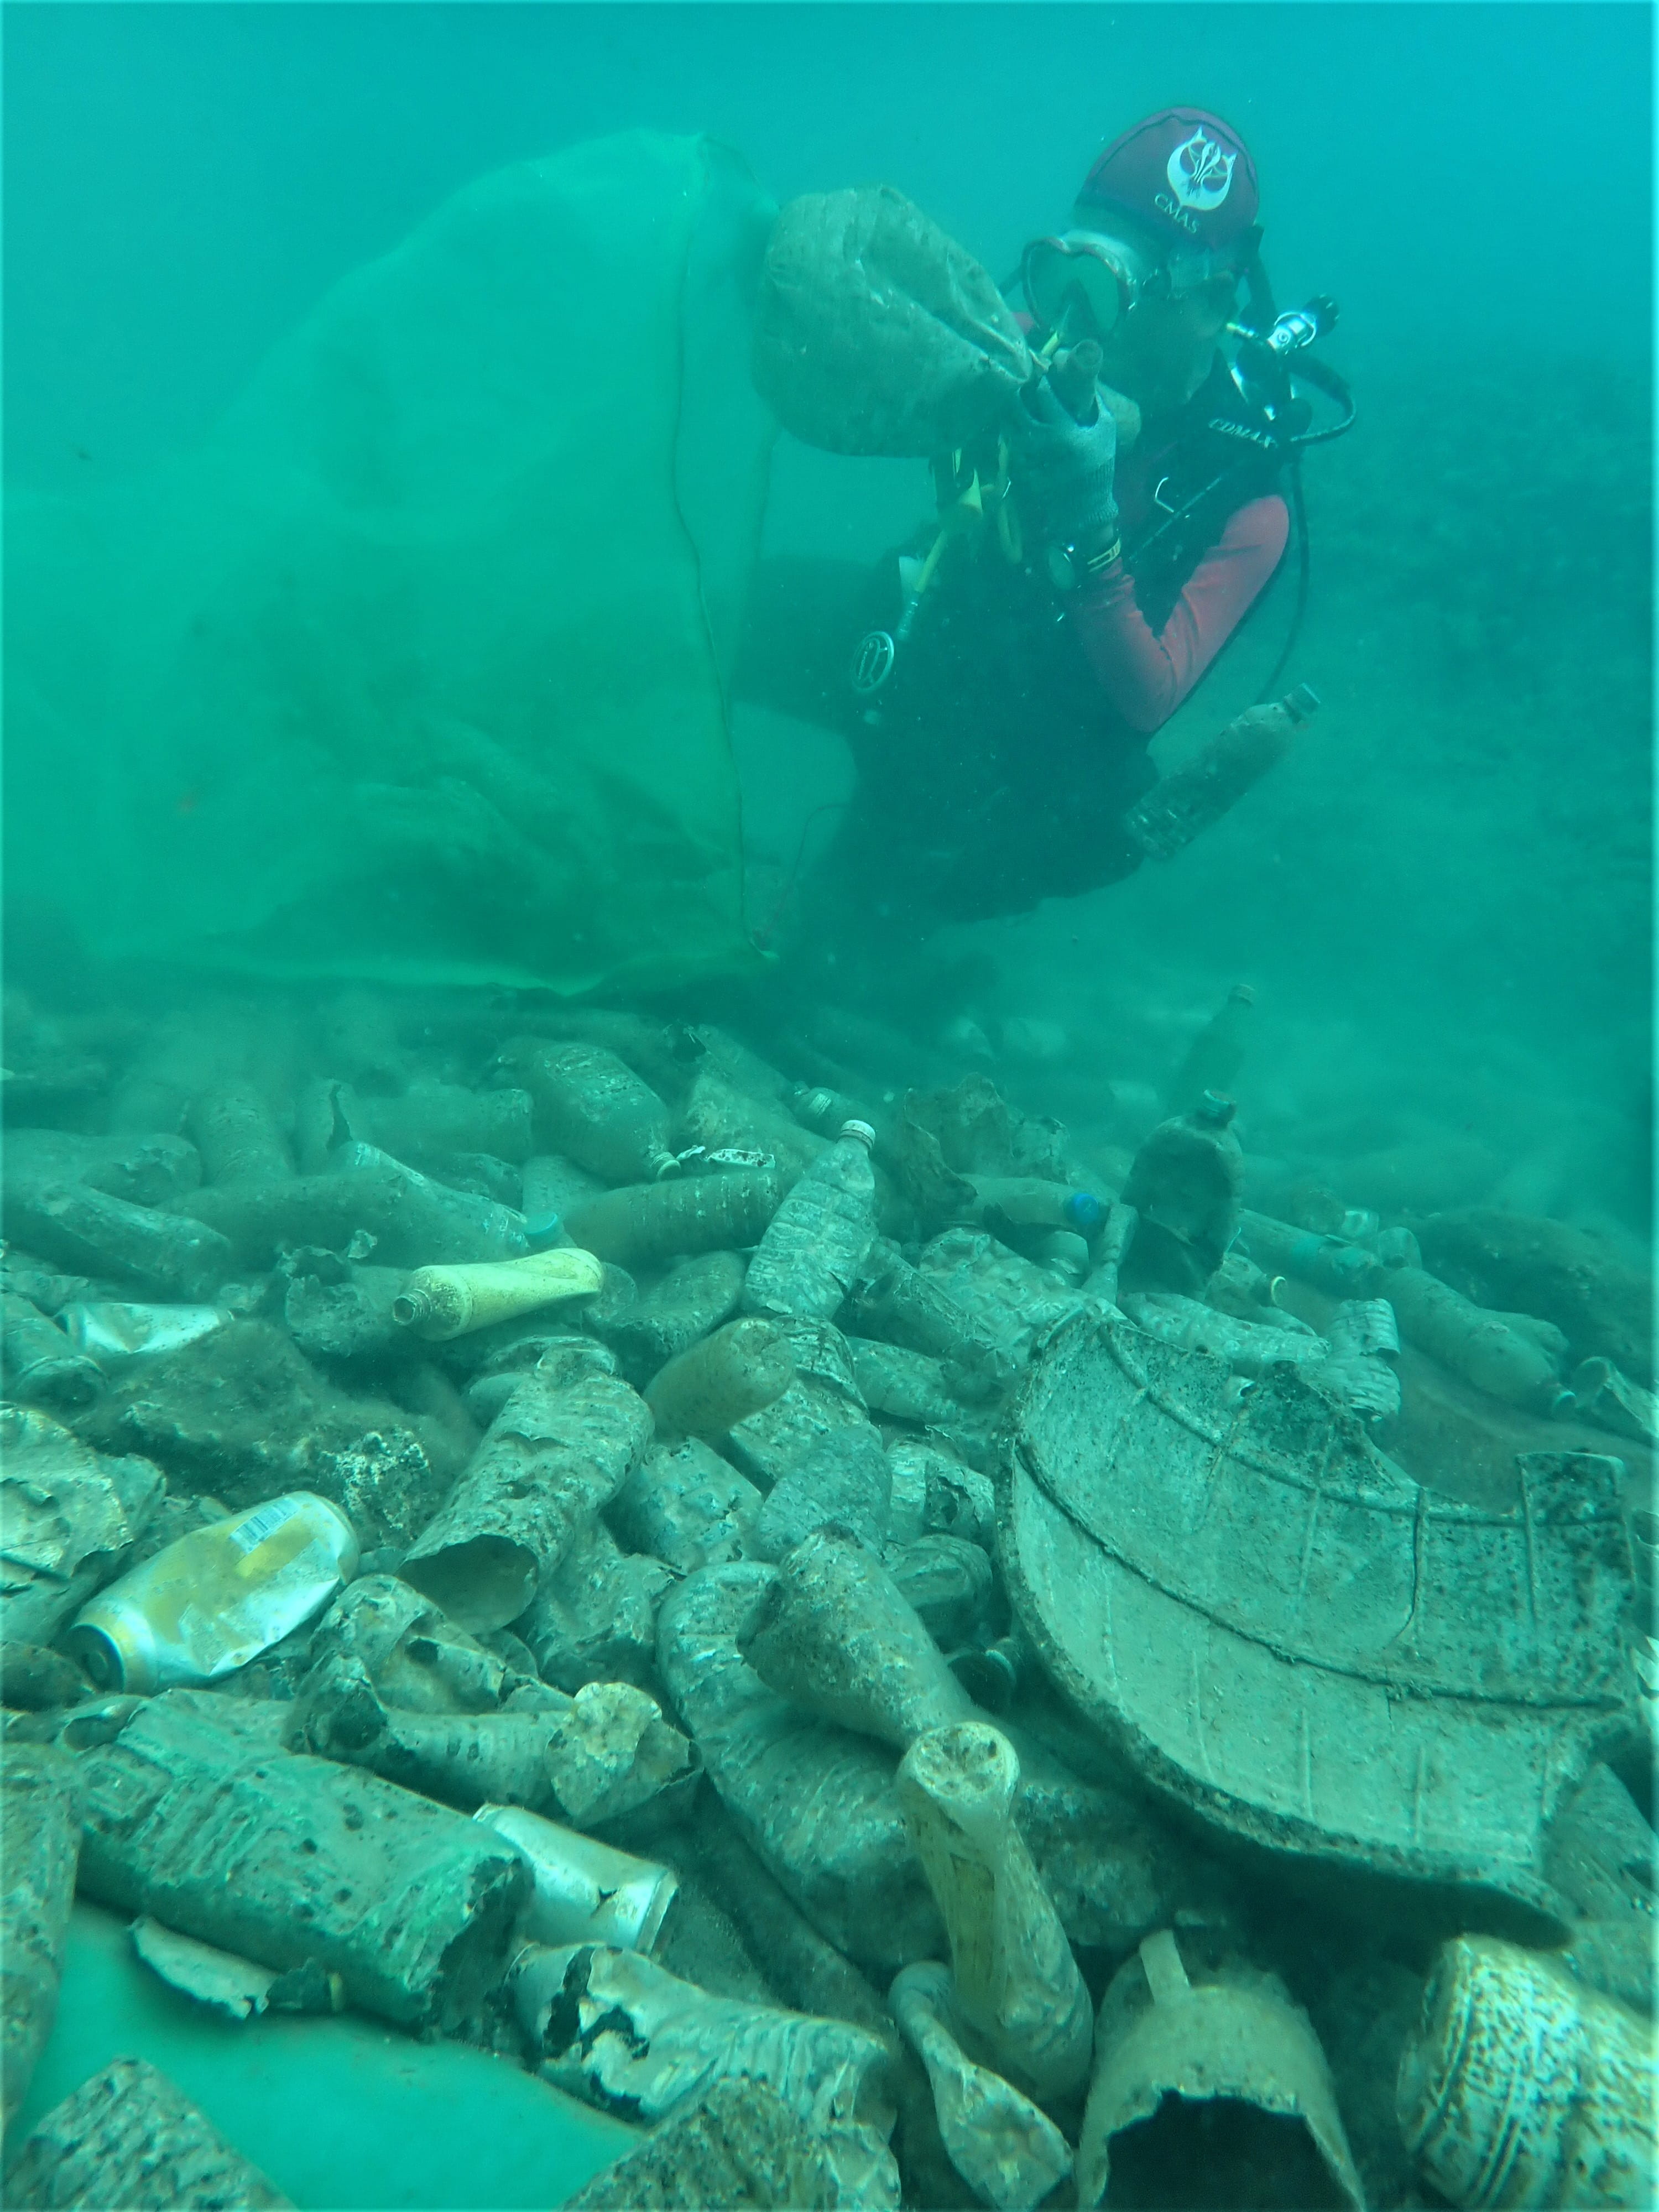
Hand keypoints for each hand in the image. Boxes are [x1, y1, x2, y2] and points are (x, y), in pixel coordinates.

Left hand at [1011, 373, 1119, 561]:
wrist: (1088, 505)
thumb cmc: (1100, 465)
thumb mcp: (1106, 430)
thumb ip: (1097, 405)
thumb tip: (1088, 381)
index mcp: (1067, 431)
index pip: (1047, 397)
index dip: (1041, 384)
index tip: (1040, 378)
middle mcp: (1046, 445)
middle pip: (1021, 414)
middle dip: (1015, 399)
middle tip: (1016, 390)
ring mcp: (1032, 462)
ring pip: (1011, 433)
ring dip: (1009, 419)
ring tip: (1008, 409)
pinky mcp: (1024, 475)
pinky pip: (1012, 453)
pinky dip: (1010, 441)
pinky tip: (1011, 432)